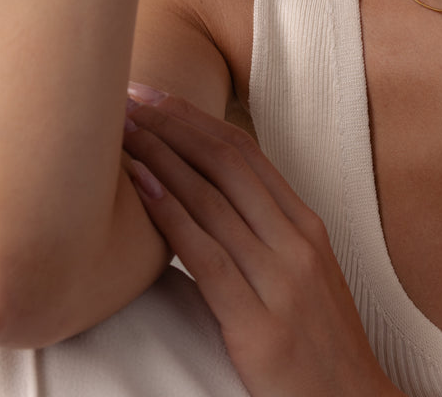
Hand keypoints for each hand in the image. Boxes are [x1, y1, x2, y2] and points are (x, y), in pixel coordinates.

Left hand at [123, 85, 404, 396]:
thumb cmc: (319, 344)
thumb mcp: (304, 276)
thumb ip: (265, 235)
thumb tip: (209, 201)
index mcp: (306, 224)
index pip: (246, 153)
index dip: (197, 119)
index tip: (158, 97)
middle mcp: (296, 239)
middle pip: (227, 162)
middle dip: (174, 124)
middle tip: (130, 98)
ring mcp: (281, 277)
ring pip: (213, 198)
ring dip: (162, 158)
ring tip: (122, 132)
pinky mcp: (259, 322)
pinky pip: (208, 255)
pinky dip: (171, 215)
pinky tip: (141, 188)